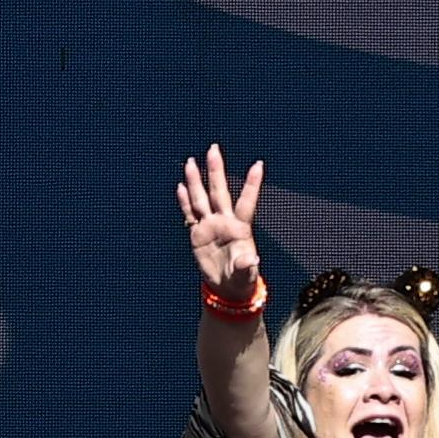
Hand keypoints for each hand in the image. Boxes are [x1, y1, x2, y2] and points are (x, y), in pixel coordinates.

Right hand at [174, 146, 268, 296]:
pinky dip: (184, 201)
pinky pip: (190, 214)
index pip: (246, 201)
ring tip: (190, 162)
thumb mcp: (245, 273)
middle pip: (218, 191)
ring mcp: (210, 226)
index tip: (258, 165)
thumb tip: (252, 259)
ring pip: (201, 198)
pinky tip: (180, 186)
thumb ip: (246, 264)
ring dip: (195, 180)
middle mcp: (224, 222)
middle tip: (213, 149)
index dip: (252, 184)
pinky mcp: (197, 234)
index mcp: (240, 229)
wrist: (227, 288)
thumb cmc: (241, 279)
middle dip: (215, 171)